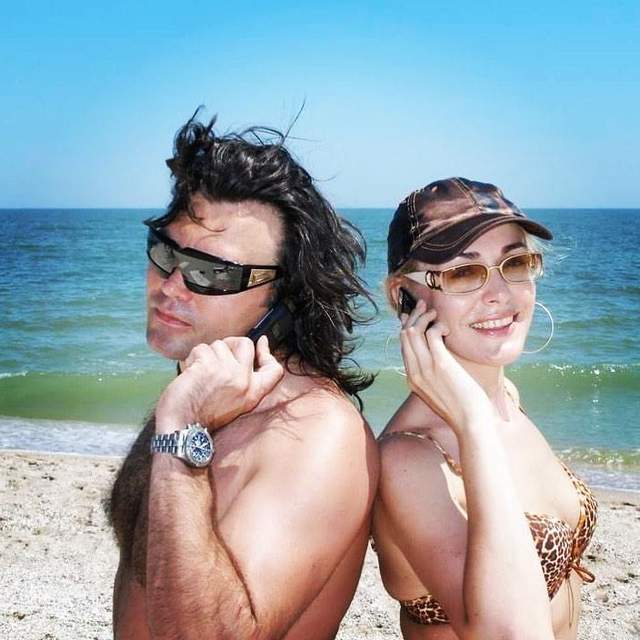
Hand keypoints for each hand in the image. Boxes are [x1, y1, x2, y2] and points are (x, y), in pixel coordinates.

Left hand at [155, 335, 283, 432]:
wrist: (182, 428)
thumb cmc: (202, 415)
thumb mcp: (235, 403)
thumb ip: (242, 381)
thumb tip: (242, 352)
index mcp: (252, 393)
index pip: (274, 369)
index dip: (268, 352)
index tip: (261, 342)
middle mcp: (244, 381)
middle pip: (246, 344)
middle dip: (230, 343)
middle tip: (217, 356)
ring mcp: (227, 372)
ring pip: (218, 344)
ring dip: (205, 355)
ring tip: (199, 373)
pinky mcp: (208, 366)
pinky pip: (201, 349)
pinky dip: (191, 359)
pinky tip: (190, 373)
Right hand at [400, 299, 494, 433]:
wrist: (470, 423)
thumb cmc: (461, 408)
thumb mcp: (440, 391)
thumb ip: (434, 375)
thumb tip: (440, 359)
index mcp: (412, 379)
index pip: (403, 346)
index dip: (407, 327)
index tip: (415, 316)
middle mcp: (414, 372)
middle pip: (405, 335)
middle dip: (414, 317)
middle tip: (425, 306)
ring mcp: (425, 368)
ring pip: (414, 332)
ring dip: (425, 317)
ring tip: (436, 314)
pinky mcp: (441, 364)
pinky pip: (431, 335)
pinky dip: (437, 325)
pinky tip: (446, 328)